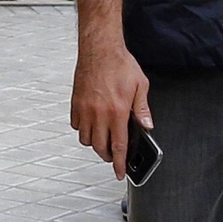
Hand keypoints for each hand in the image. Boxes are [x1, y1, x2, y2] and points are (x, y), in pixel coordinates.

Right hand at [70, 40, 150, 179]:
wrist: (100, 48)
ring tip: (102, 139)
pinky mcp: (75, 102)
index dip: (119, 163)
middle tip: (113, 155)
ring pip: (85, 139)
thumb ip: (142, 108)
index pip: (118, 146)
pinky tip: (91, 123)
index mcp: (117, 111)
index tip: (119, 172)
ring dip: (94, 143)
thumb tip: (147, 125)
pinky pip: (75, 125)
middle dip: (107, 156)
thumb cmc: (119, 63)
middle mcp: (99, 113)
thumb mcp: (140, 86)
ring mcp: (85, 108)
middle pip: (100, 147)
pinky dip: (82, 129)